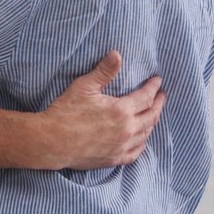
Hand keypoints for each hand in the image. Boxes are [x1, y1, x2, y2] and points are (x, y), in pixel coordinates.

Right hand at [40, 51, 164, 169]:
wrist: (52, 142)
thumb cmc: (66, 112)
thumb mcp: (84, 86)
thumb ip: (104, 71)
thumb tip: (117, 54)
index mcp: (121, 110)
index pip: (146, 97)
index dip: (153, 88)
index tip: (158, 81)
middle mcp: (126, 130)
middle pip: (151, 116)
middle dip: (158, 104)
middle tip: (162, 96)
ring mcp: (121, 147)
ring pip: (146, 134)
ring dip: (152, 122)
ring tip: (153, 113)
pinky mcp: (114, 159)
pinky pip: (136, 152)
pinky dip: (142, 143)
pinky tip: (142, 139)